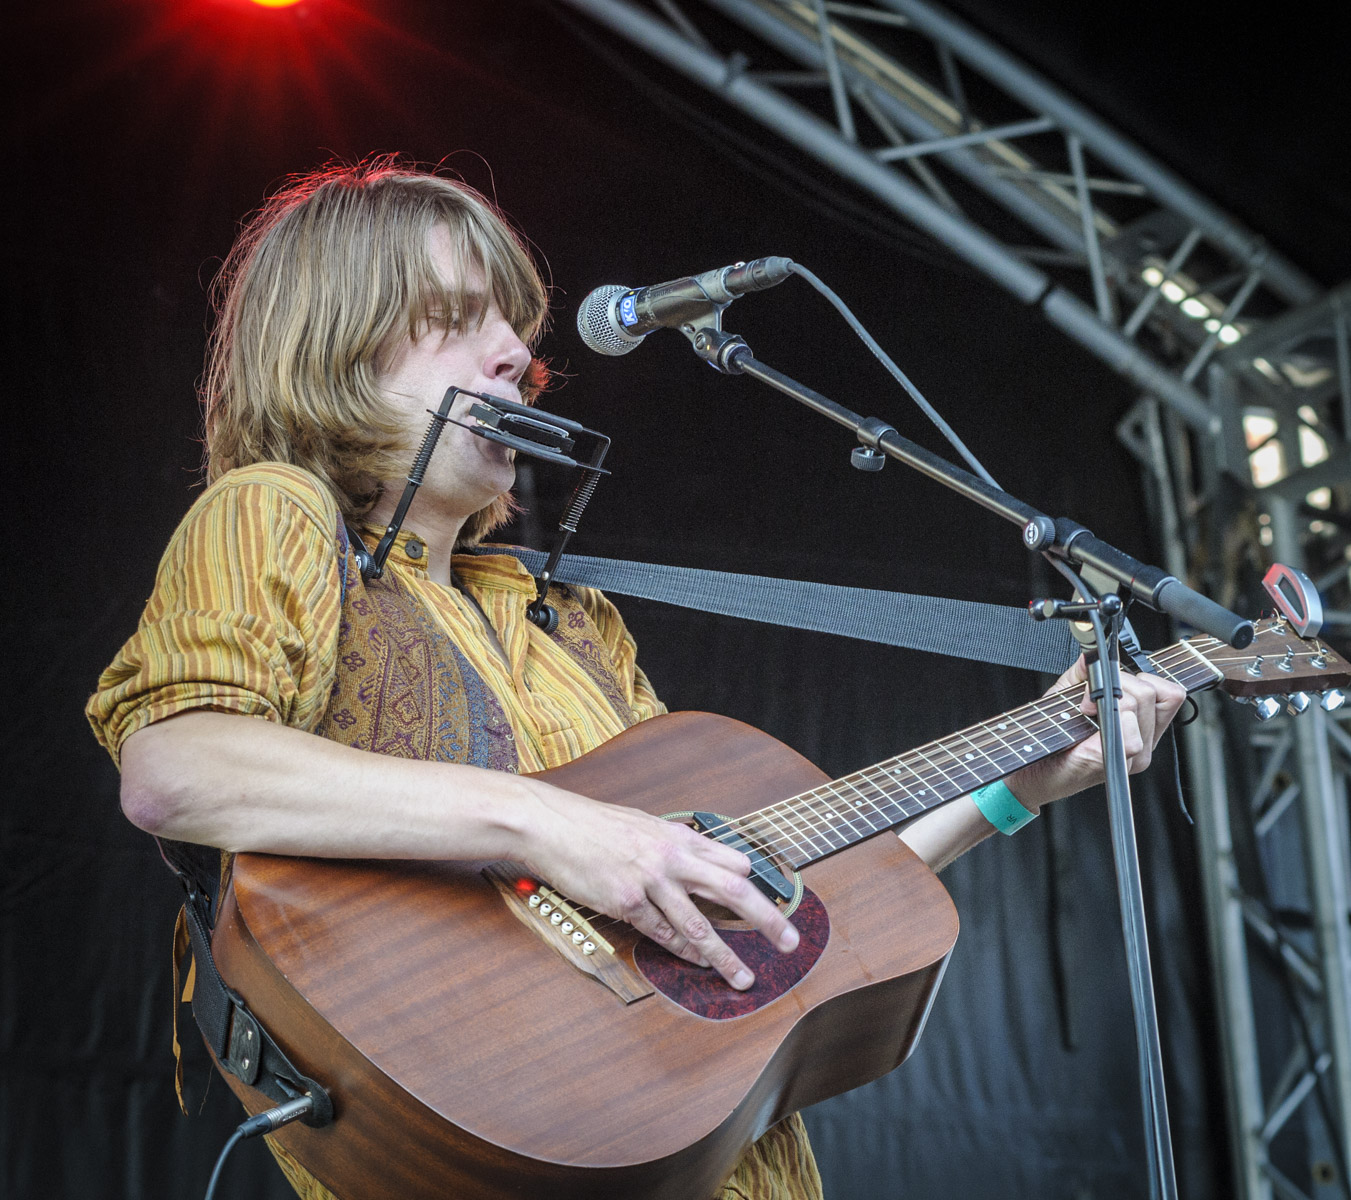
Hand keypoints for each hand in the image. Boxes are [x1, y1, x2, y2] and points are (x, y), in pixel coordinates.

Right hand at [518, 782, 798, 990]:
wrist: (553, 825)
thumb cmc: (596, 826)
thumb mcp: (644, 824)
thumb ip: (675, 842)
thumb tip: (701, 854)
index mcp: (679, 836)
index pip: (732, 861)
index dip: (756, 885)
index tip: (776, 906)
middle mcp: (671, 856)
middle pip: (732, 889)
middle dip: (766, 919)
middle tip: (790, 942)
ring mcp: (649, 880)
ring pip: (698, 924)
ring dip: (725, 956)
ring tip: (743, 977)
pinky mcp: (626, 901)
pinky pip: (661, 933)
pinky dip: (681, 951)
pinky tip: (696, 963)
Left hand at [1004, 657, 1187, 809]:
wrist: (1031, 775)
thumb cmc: (1051, 741)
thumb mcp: (1068, 697)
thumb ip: (1083, 674)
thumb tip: (1091, 655)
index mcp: (1140, 728)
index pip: (1170, 694)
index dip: (1143, 678)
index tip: (1112, 683)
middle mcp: (1143, 744)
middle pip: (1153, 692)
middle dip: (1119, 682)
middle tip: (1090, 697)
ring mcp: (1133, 756)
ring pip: (1140, 704)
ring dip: (1111, 696)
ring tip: (1086, 708)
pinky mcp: (1115, 762)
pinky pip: (1128, 733)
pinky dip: (1106, 713)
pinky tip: (1086, 716)